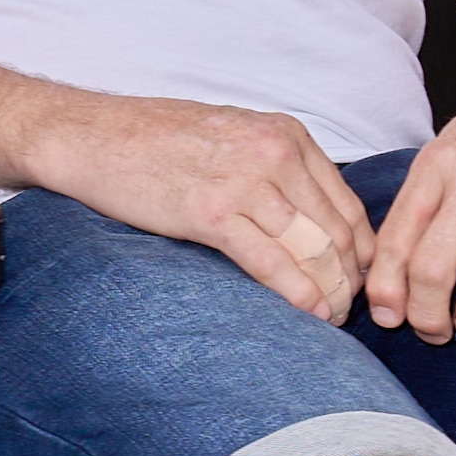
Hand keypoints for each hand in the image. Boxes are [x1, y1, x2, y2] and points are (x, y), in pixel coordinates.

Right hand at [32, 96, 371, 318]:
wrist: (92, 134)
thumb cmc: (158, 141)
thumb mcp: (236, 138)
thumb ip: (278, 171)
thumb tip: (315, 223)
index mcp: (287, 135)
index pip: (348, 204)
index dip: (362, 252)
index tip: (360, 281)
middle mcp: (275, 153)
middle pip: (338, 231)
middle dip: (350, 280)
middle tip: (350, 312)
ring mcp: (245, 181)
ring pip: (313, 250)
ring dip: (330, 294)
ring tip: (331, 321)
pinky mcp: (212, 212)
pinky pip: (272, 263)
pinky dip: (298, 295)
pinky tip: (309, 316)